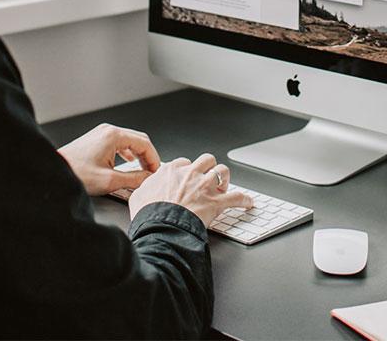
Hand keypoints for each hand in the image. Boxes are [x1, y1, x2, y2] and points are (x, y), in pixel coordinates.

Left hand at [57, 123, 159, 195]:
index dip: (154, 159)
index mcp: (114, 136)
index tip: (156, 172)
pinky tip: (128, 163)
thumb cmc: (77, 173)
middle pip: (138, 140)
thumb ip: (134, 179)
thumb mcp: (110, 181)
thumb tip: (148, 178)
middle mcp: (108, 131)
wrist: (55, 172)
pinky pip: (119, 143)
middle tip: (151, 172)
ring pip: (129, 141)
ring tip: (142, 169)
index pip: (145, 143)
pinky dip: (128, 153)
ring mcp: (101, 133)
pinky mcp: (96, 139)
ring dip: (138, 155)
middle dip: (147, 156)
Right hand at [128, 153, 253, 227]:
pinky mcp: (216, 202)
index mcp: (172, 171)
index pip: (183, 162)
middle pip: (206, 160)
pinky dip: (244, 200)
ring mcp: (205, 187)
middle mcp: (191, 174)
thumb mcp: (138, 196)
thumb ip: (145, 187)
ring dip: (225, 178)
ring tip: (224, 184)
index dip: (186, 170)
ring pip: (223, 172)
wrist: (161, 227)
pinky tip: (248, 203)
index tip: (187, 177)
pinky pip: (237, 198)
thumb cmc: (149, 214)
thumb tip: (145, 187)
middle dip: (208, 167)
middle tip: (207, 176)